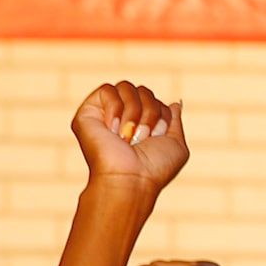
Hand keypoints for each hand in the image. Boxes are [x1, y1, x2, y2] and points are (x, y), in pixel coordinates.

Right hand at [71, 82, 185, 193]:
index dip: (162, 116)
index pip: (156, 102)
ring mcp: (105, 114)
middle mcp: (124, 117)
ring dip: (135, 113)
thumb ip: (175, 123)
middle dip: (150, 113)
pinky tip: (114, 131)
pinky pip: (107, 90)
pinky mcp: (88, 112)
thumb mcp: (176, 146)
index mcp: (142, 125)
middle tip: (143, 138)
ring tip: (128, 137)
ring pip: (126, 87)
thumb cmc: (155, 168)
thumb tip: (175, 103)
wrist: (132, 178)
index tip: (157, 137)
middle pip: (143, 91)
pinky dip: (116, 109)